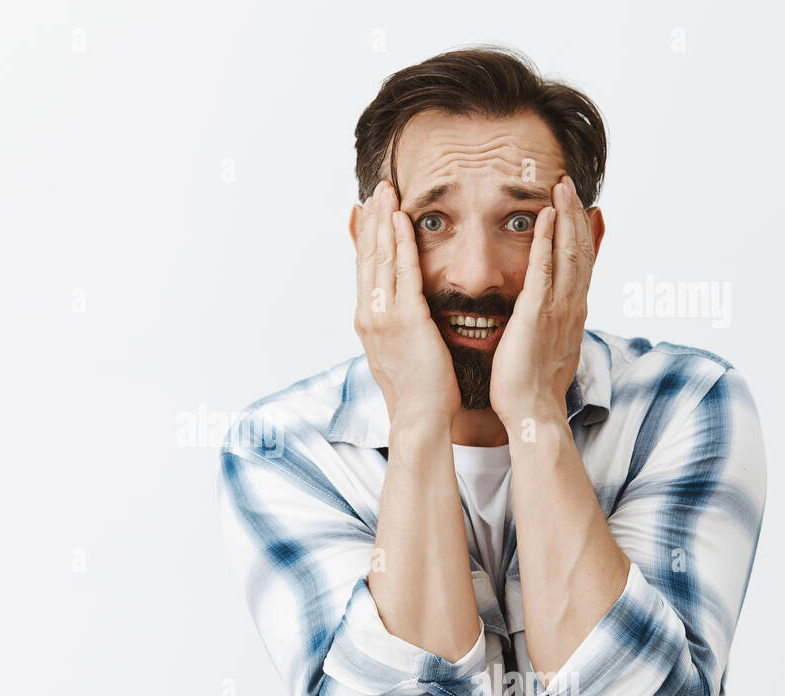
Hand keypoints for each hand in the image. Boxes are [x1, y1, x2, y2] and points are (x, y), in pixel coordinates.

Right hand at [354, 179, 460, 428]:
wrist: (419, 417)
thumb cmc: (419, 390)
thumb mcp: (401, 349)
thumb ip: (399, 321)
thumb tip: (400, 305)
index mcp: (367, 321)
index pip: (364, 269)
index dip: (365, 237)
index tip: (368, 210)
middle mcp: (369, 314)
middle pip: (367, 257)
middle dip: (372, 220)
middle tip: (376, 189)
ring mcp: (383, 316)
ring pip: (381, 258)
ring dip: (384, 221)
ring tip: (386, 193)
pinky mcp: (404, 319)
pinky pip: (403, 272)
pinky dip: (401, 243)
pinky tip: (403, 220)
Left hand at [490, 174, 594, 430]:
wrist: (532, 413)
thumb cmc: (532, 386)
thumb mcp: (547, 347)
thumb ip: (549, 323)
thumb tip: (549, 312)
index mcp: (572, 312)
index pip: (581, 263)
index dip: (582, 233)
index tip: (582, 207)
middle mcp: (571, 305)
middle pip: (580, 250)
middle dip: (575, 215)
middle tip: (570, 185)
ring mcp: (557, 308)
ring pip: (567, 252)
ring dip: (565, 217)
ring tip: (560, 187)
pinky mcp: (536, 314)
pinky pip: (543, 269)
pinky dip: (546, 241)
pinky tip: (545, 217)